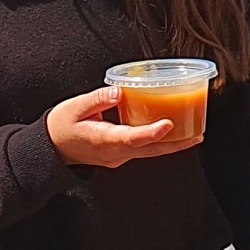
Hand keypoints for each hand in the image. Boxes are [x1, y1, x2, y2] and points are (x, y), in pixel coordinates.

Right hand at [46, 87, 202, 167]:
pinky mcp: (119, 154)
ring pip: (148, 152)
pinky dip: (158, 142)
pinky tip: (170, 133)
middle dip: (174, 145)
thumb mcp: (74, 107)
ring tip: (193, 136)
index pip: (132, 139)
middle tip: (197, 136)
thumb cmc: (61, 126)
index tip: (168, 124)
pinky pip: (142, 150)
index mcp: (103, 140)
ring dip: (170, 145)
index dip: (151, 133)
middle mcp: (114, 152)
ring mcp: (117, 157)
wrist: (51, 148)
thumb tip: (118, 92)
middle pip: (149, 151)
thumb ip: (97, 99)